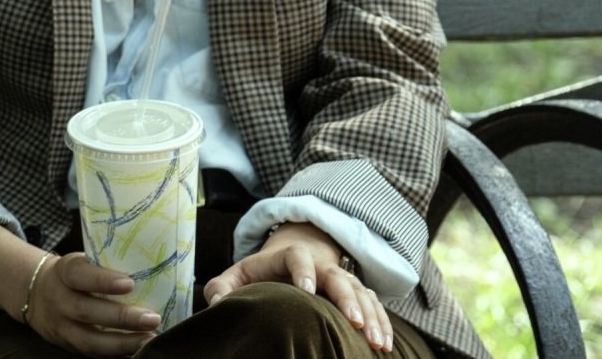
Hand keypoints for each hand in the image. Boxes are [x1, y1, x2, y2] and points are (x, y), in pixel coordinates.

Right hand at [23, 252, 162, 355]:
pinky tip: (138, 348)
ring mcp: (60, 326)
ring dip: (123, 342)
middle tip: (152, 318)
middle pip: (85, 310)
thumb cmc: (73, 276)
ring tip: (149, 339)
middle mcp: (58, 300)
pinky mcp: (68, 346)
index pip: (78, 274)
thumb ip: (106, 265)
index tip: (130, 283)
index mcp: (63, 272)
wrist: (36, 295)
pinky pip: (93, 353)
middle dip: (121, 317)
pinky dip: (117, 352)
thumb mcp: (80, 263)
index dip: (102, 280)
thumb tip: (151, 266)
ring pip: (88, 339)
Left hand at [202, 222, 392, 351]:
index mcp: (289, 256)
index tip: (306, 291)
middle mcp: (320, 266)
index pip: (297, 257)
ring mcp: (340, 279)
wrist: (290, 261)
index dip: (303, 271)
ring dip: (370, 316)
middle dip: (346, 298)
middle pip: (337, 277)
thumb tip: (217, 303)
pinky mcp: (355, 294)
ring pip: (360, 293)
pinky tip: (385, 344)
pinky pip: (373, 306)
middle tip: (353, 322)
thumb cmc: (260, 274)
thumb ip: (222, 287)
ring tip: (375, 342)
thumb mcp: (237, 275)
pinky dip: (381, 323)